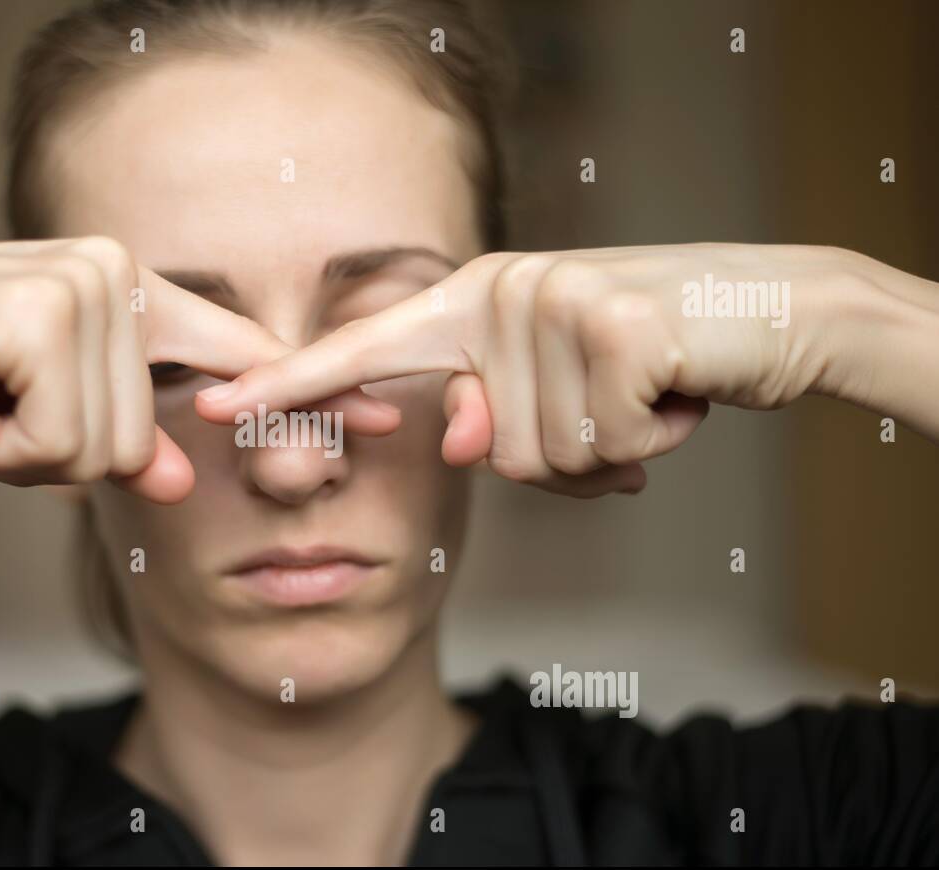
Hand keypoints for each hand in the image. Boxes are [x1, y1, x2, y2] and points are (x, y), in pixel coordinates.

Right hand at [0, 237, 399, 501]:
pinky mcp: (44, 308)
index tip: (382, 420)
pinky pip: (57, 443)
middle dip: (54, 461)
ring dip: (19, 456)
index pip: (241, 352)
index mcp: (129, 295)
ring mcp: (86, 285)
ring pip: (102, 451)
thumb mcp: (34, 414)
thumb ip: (117, 436)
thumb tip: (183, 477)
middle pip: (140, 444)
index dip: (313, 391)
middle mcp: (118, 277)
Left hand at [196, 243, 892, 496]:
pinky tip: (678, 387)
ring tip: (650, 389)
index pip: (363, 350)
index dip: (287, 385)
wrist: (774, 311)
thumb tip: (457, 437)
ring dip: (611, 449)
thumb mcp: (560, 397)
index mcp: (472, 302)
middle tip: (623, 403)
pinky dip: (652, 438)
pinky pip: (604, 449)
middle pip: (492, 453)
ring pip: (546, 459)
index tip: (214, 409)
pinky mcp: (614, 324)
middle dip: (567, 456)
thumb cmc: (653, 360)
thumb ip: (493, 423)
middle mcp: (501, 291)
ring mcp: (553, 301)